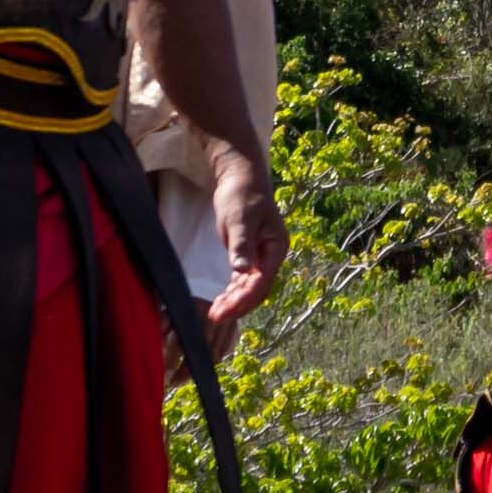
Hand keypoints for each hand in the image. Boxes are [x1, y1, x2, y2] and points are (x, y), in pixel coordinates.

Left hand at [201, 139, 286, 330]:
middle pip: (258, 289)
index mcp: (276, 246)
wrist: (240, 176)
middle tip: (215, 316)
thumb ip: (241, 245)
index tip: (223, 310)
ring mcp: (262, 256)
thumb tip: (241, 271)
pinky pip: (243, 280)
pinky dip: (233, 292)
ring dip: (235, 301)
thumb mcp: (239, 218)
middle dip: (238, 305)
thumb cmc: (241, 194)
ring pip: (250, 287)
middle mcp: (272, 255)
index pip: (262, 281)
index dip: (243, 299)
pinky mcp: (250, 255)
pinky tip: (221, 301)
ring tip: (215, 313)